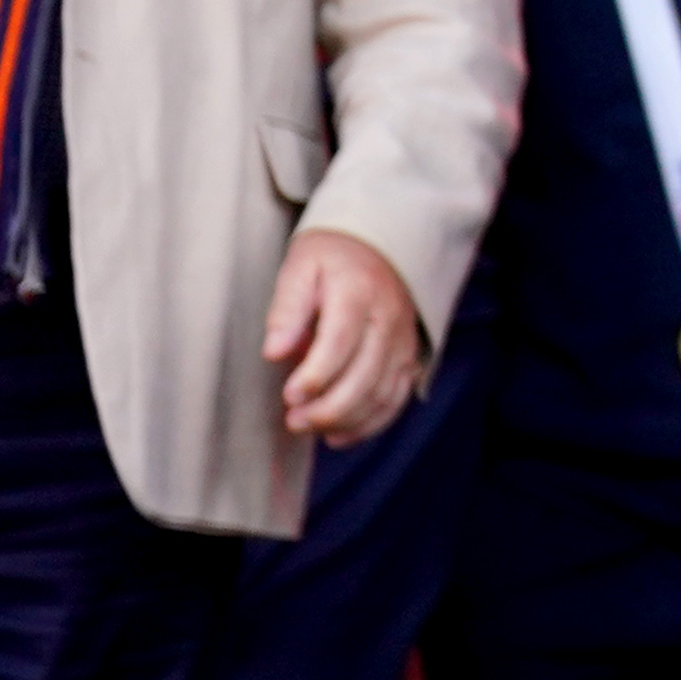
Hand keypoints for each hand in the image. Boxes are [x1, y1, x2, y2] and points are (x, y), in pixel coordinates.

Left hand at [265, 232, 426, 443]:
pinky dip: (371, 423)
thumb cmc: (330, 257)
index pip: (341, 341)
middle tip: (293, 421)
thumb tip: (273, 352)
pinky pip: (396, 398)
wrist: (379, 244)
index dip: (316, 374)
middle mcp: (387, 320)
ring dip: (346, 419)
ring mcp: (402, 342)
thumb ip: (287, 308)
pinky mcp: (407, 357)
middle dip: (329, 407)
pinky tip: (339, 435)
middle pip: (365, 374)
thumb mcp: (300, 267)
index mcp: (357, 293)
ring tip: (309, 428)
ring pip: (382, 392)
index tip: (289, 396)